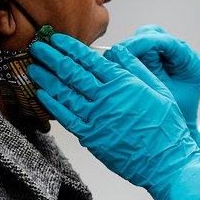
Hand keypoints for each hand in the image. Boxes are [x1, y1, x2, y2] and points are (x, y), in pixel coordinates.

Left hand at [28, 33, 199, 199]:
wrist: (165, 160)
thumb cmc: (165, 126)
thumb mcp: (158, 89)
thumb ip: (135, 68)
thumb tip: (116, 51)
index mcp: (123, 83)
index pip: (89, 59)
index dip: (69, 47)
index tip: (56, 39)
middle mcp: (106, 97)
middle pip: (72, 72)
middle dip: (52, 57)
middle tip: (37, 47)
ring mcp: (96, 118)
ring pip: (64, 93)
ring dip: (47, 78)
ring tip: (34, 67)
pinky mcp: (91, 137)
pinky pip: (66, 118)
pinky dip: (53, 105)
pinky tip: (42, 95)